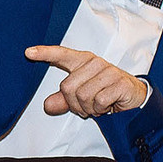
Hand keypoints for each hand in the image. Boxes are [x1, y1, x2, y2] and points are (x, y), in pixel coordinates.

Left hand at [24, 44, 150, 117]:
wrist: (134, 98)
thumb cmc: (106, 92)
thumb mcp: (81, 96)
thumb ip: (63, 100)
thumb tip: (48, 105)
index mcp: (83, 61)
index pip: (61, 55)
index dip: (44, 53)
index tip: (28, 52)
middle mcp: (94, 63)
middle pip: (68, 87)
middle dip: (75, 103)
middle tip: (87, 105)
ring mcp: (108, 71)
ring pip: (82, 96)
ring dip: (89, 108)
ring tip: (98, 105)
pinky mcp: (119, 82)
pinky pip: (99, 101)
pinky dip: (101, 109)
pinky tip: (108, 106)